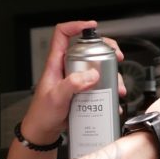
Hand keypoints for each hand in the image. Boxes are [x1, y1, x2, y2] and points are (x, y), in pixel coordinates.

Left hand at [21, 21, 125, 146]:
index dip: (76, 26)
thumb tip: (92, 74)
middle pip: (88, 50)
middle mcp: (67, 69)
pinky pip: (99, 88)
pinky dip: (109, 93)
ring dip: (112, 77)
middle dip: (106, 51)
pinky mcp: (82, 93)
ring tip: (117, 89)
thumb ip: (72, 84)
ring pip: (97, 70)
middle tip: (117, 58)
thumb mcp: (56, 97)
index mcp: (56, 63)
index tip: (92, 27)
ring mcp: (76, 81)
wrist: (43, 132)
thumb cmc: (42, 114)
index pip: (63, 35)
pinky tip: (113, 102)